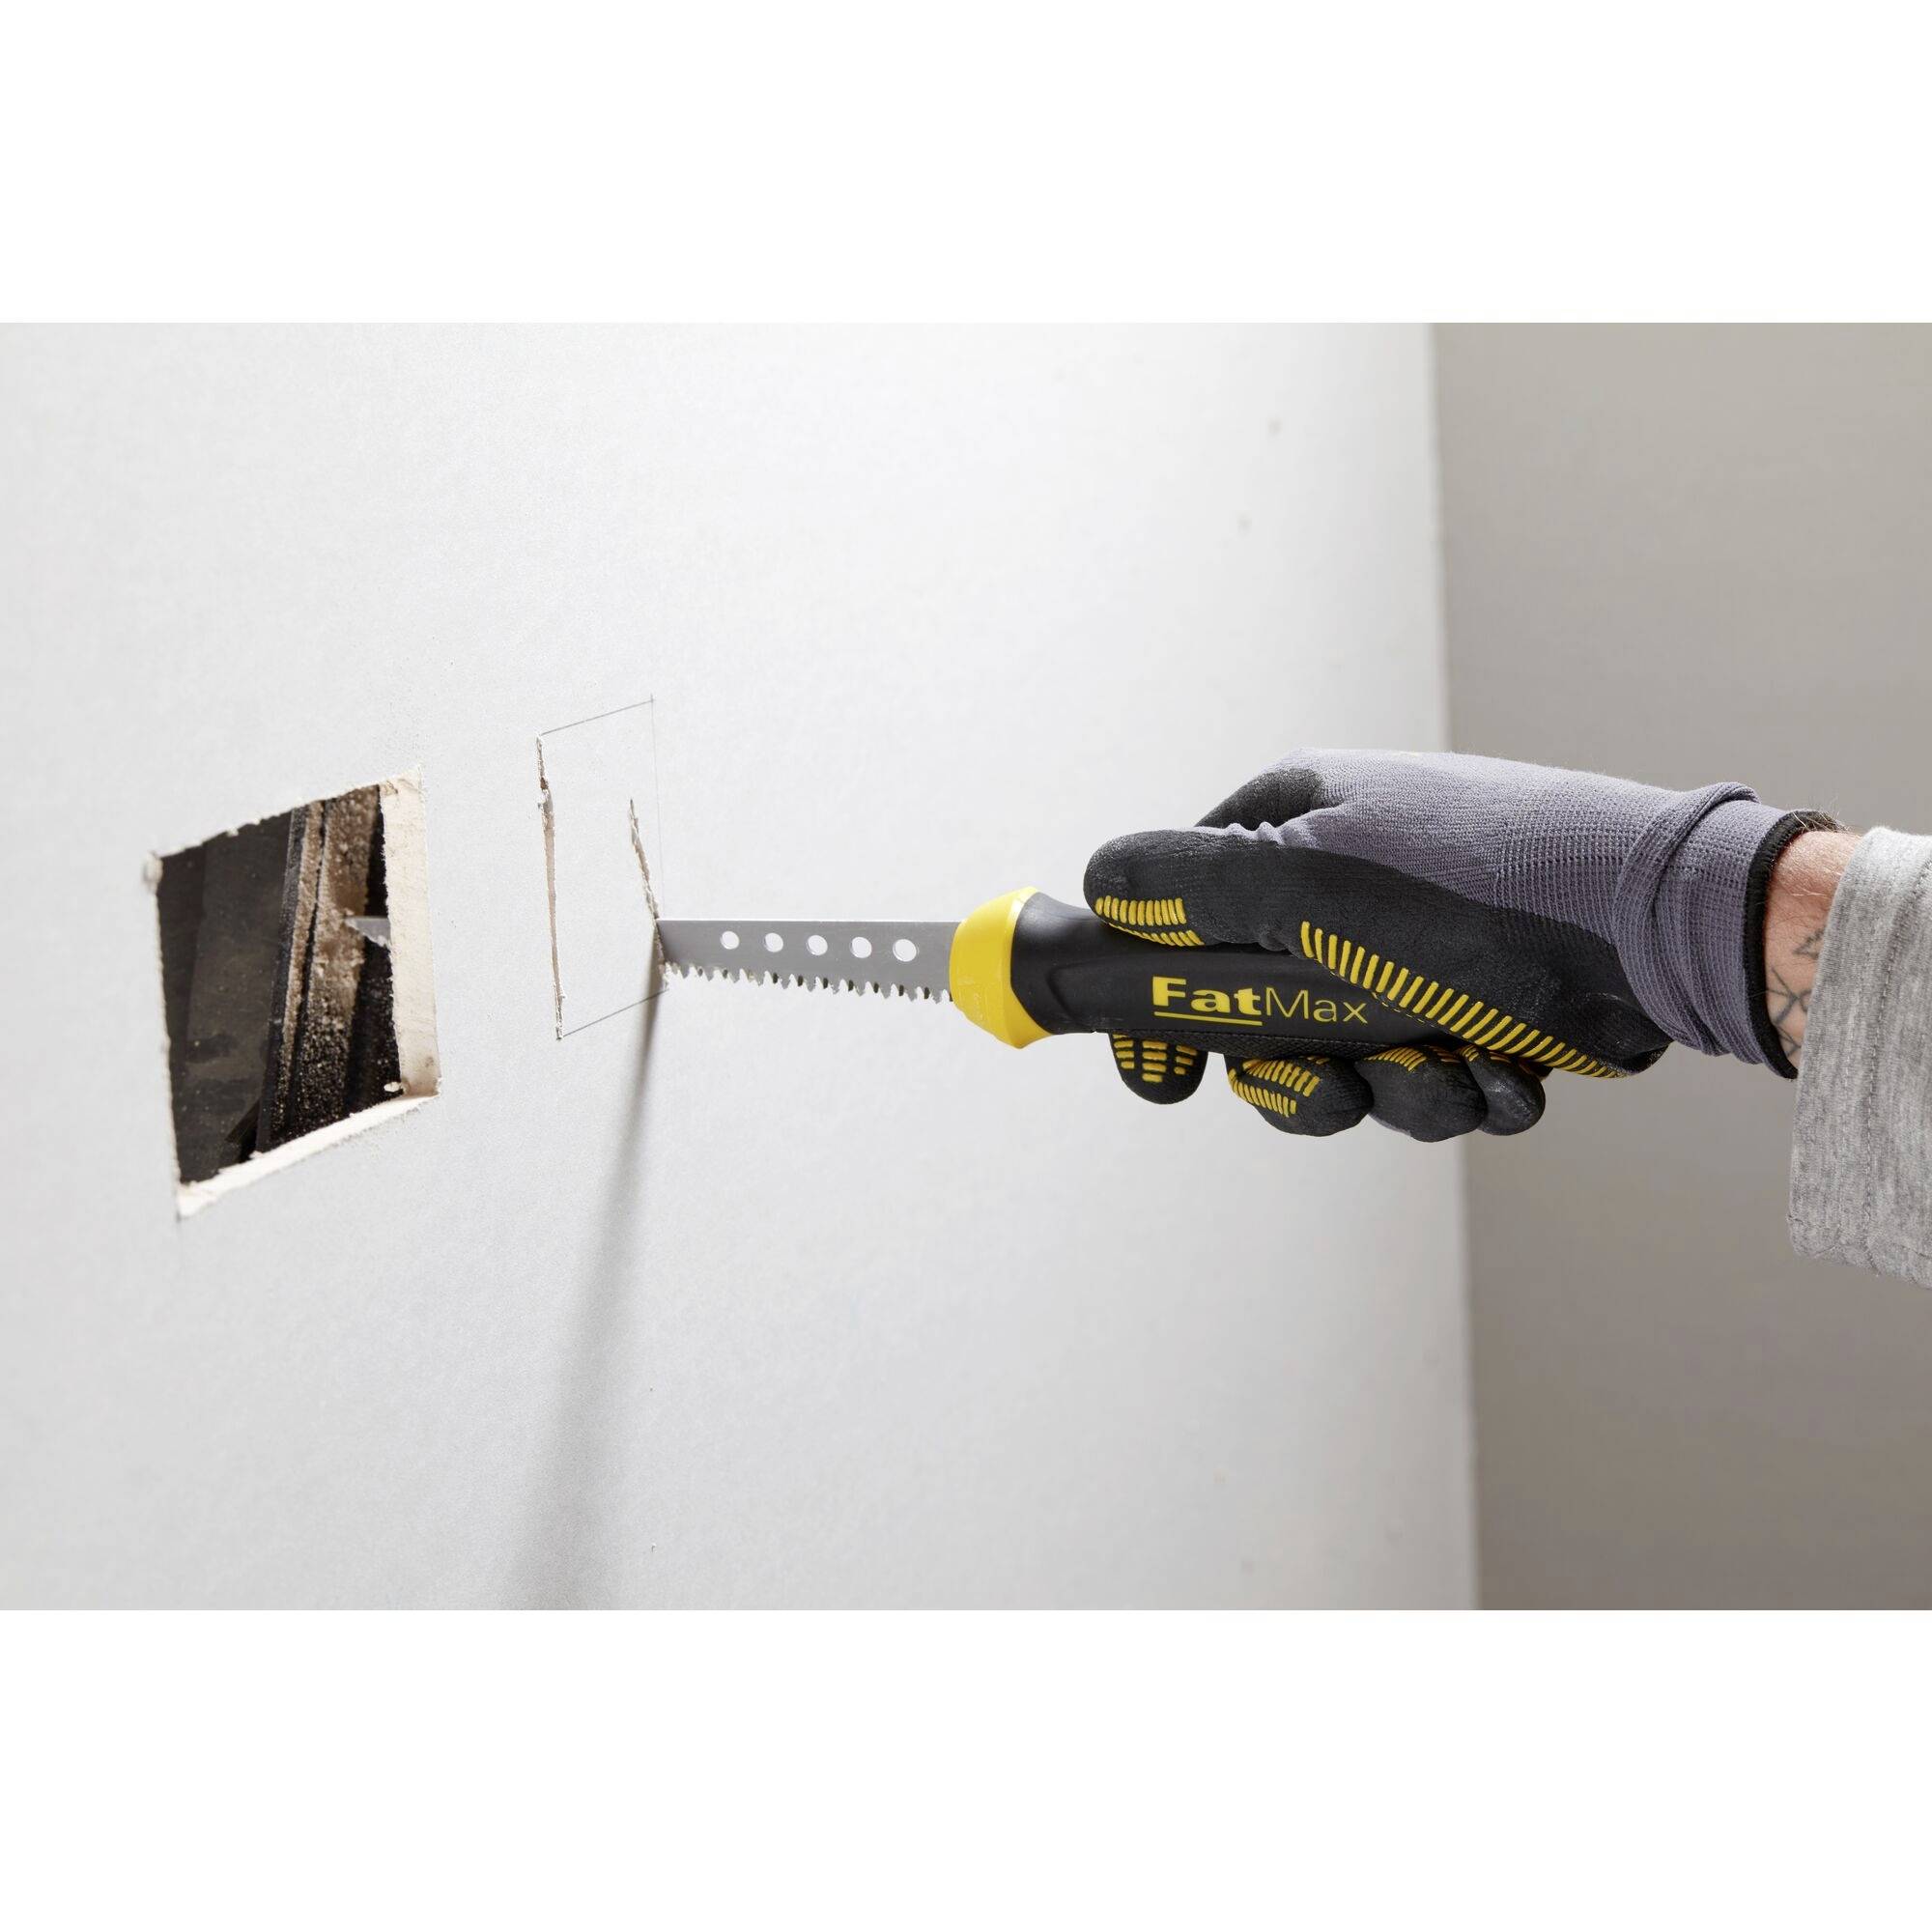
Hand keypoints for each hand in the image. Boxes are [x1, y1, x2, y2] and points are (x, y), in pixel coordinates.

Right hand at [1085, 750, 1821, 1141]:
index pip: (1177, 920)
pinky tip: (1509, 1069)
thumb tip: (1092, 883)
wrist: (1658, 936)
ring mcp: (1413, 943)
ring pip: (1347, 1059)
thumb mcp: (1300, 886)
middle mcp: (1343, 882)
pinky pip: (1430, 1071)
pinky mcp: (1478, 996)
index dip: (1160, 1007)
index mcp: (1289, 830)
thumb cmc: (1476, 900)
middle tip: (1335, 1088)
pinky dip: (1465, 1086)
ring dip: (1397, 1089)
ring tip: (1454, 1069)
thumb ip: (1182, 890)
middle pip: (1258, 1012)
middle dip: (1300, 1071)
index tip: (1163, 1079)